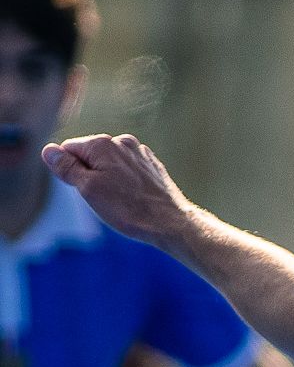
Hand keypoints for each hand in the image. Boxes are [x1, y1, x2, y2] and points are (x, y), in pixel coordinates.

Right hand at [38, 133, 195, 249]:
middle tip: (105, 198)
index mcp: (102, 143)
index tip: (86, 190)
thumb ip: (66, 167)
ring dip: (108, 180)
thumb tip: (48, 151)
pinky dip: (126, 183)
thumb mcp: (88, 189)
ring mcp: (140, 153)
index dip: (70, 172)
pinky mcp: (152, 166)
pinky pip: (128, 172)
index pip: (68, 150)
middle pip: (90, 156)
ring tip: (122, 200)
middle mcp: (122, 142)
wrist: (172, 224)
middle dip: (90, 176)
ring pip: (110, 165)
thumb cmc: (129, 208)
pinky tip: (134, 198)